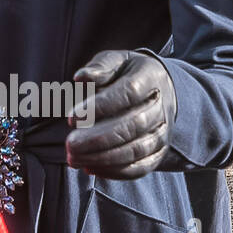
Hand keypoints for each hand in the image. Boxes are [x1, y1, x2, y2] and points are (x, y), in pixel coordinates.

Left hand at [65, 50, 174, 179]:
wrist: (161, 89)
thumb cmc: (127, 73)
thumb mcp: (116, 60)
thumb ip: (100, 67)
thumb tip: (81, 77)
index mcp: (150, 78)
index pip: (128, 93)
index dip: (100, 107)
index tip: (71, 117)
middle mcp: (161, 107)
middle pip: (133, 126)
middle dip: (98, 138)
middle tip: (70, 143)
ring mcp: (162, 131)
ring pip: (137, 150)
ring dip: (103, 158)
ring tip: (74, 159)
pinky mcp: (159, 151)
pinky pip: (142, 167)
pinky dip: (116, 172)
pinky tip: (90, 168)